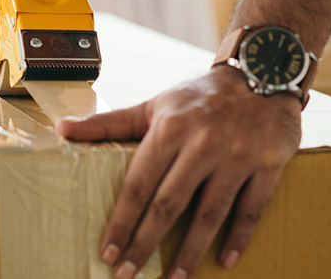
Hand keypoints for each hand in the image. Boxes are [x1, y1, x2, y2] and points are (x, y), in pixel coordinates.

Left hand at [56, 66, 301, 277]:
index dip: (121, 221)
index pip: (138, 184)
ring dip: (191, 252)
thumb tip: (62, 130)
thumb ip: (109, 123)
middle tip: (128, 275)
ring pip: (209, 214)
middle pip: (169, 205)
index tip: (107, 251)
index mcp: (170, 129)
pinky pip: (251, 209)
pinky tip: (225, 262)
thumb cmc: (199, 97)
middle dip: (145, 244)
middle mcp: (202, 143)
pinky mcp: (268, 164)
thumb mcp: (154, 105)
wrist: (261, 72)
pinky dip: (239, 237)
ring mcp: (237, 155)